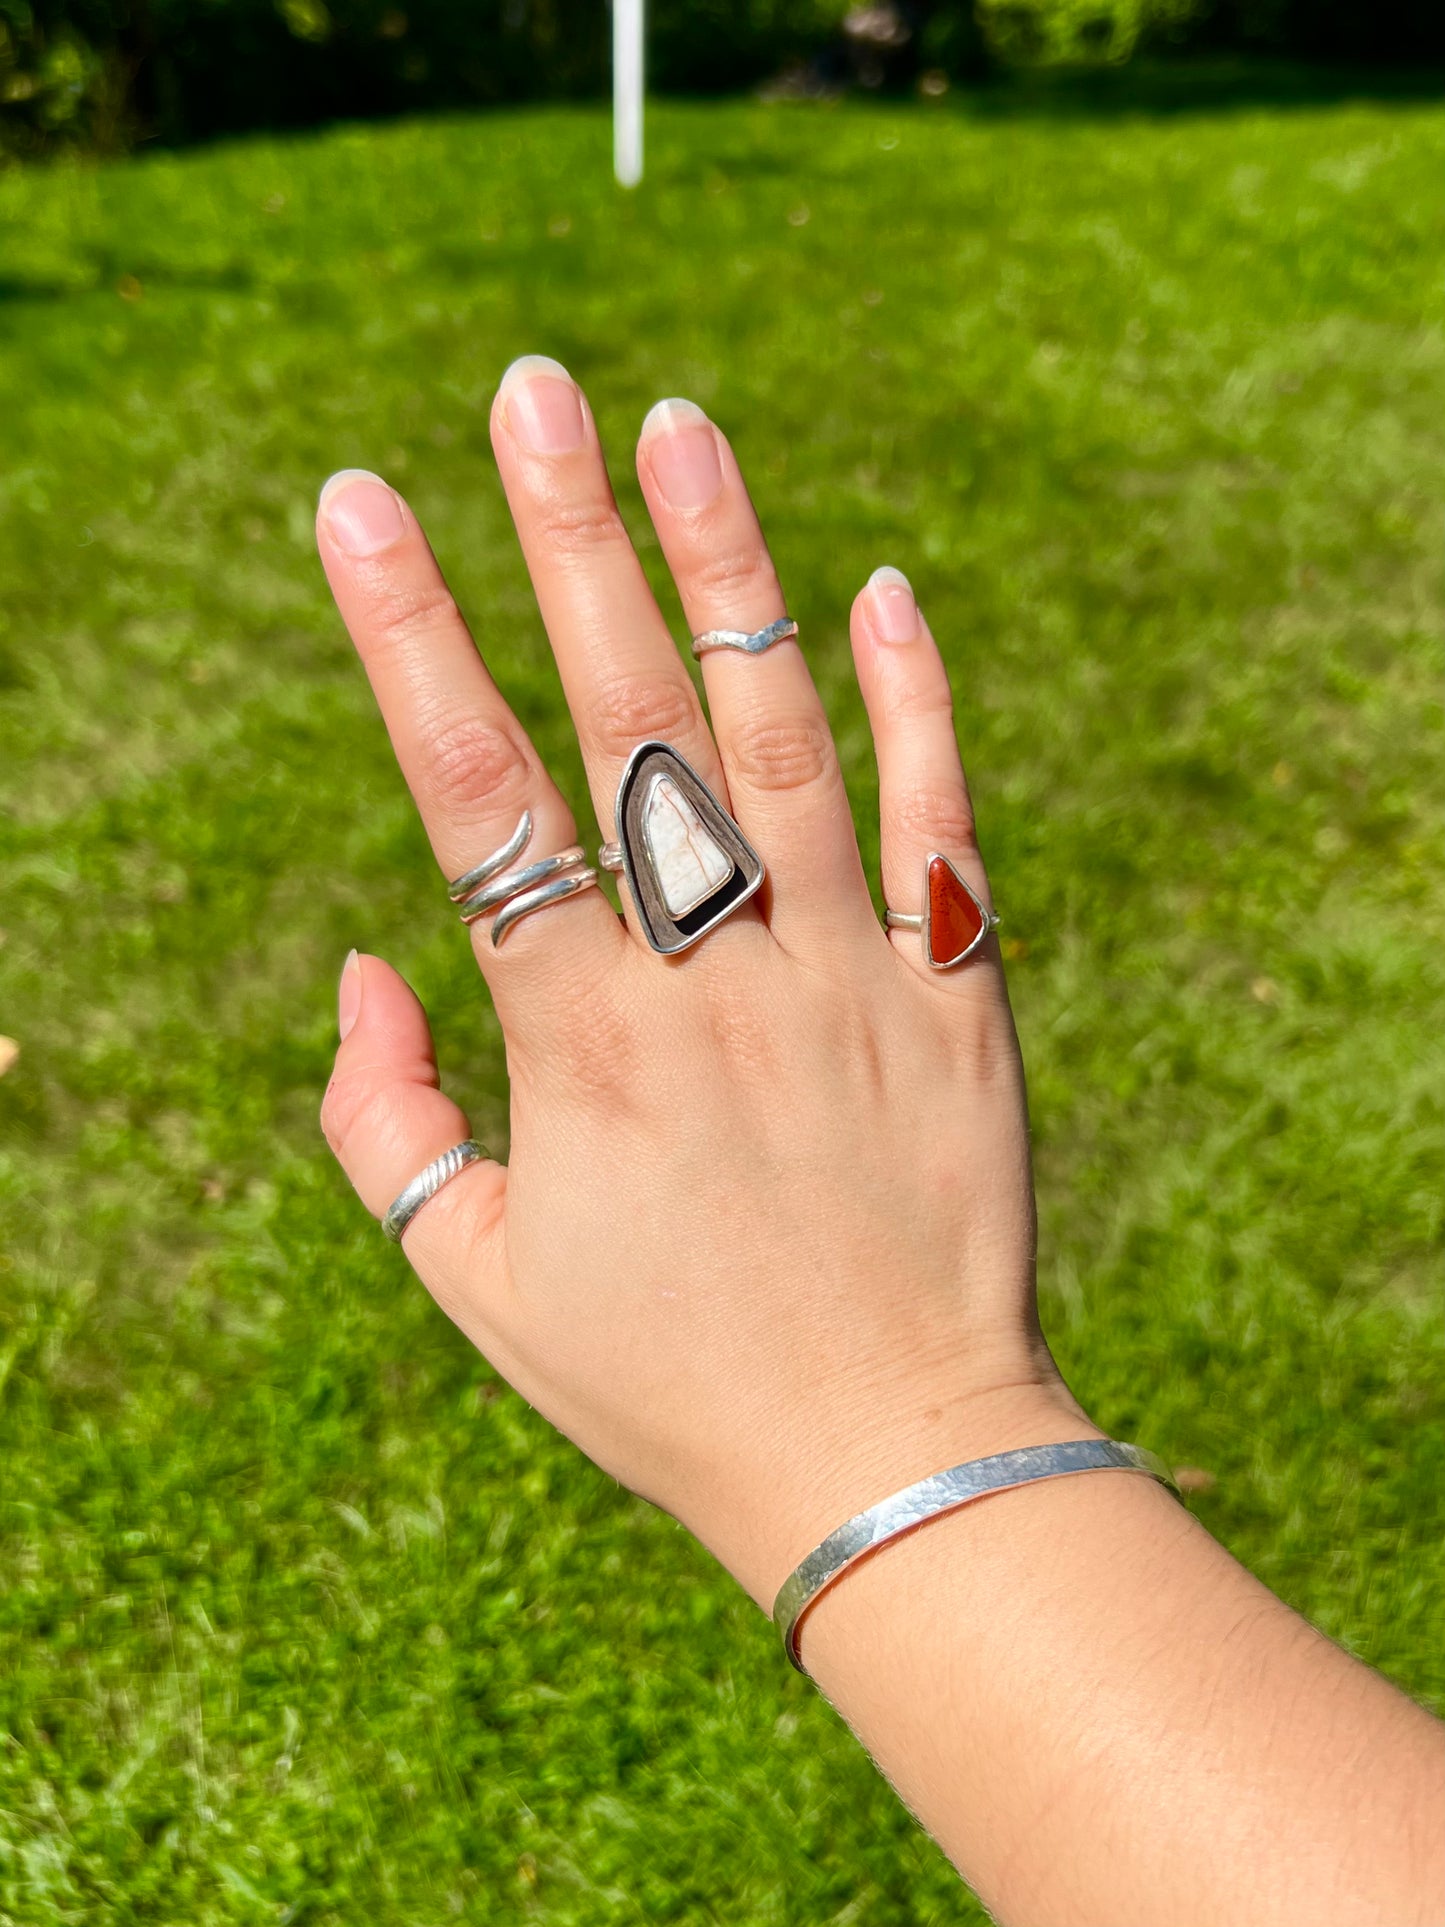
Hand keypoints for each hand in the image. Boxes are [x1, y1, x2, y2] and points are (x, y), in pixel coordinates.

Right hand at [316, 359, 1092, 1607]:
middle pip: (627, 724)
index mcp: (583, 1043)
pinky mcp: (956, 995)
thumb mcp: (472, 1279)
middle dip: (562, 543)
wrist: (887, 1459)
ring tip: (677, 425)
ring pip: (782, 736)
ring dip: (727, 573)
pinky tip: (876, 585)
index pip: (476, 800)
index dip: (408, 639)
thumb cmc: (663, 1381)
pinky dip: (915, 699)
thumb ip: (383, 1117)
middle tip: (525, 389)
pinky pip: (937, 821)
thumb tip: (366, 955)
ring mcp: (850, 976)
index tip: (358, 504)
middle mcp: (717, 981)